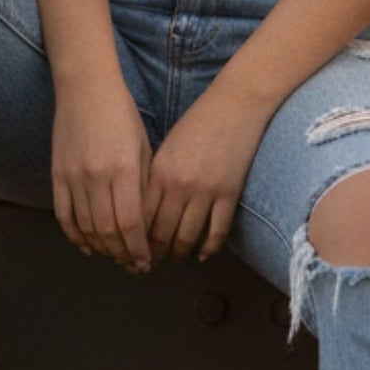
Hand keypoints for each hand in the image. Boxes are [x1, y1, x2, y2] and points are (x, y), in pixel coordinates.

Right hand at [51, 83, 153, 271]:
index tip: (147, 262)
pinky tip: (88, 247)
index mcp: (124, 169)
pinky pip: (64, 215)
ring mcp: (73, 177)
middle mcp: (97, 177)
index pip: (131, 223)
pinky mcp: (57, 175)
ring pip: (86, 228)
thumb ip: (144, 185)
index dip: (138, 248)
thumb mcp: (144, 147)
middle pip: (108, 231)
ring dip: (102, 249)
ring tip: (115, 258)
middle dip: (123, 255)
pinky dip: (76, 236)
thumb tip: (147, 224)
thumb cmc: (123, 115)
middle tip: (134, 266)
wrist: (85, 88)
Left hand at [145, 90, 264, 263]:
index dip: (134, 241)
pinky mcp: (229, 194)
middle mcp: (178, 185)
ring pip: (187, 238)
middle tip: (152, 263)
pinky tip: (203, 255)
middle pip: (161, 234)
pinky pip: (217, 232)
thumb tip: (143, 214)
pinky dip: (208, 248)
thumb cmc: (198, 123)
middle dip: (154, 254)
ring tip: (176, 260)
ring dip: (179, 255)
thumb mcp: (167, 148)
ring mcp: (205, 191)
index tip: (133, 251)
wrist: (236, 105)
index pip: (140, 219)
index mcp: (158, 172)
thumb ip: (154, 179)